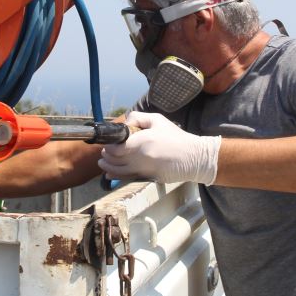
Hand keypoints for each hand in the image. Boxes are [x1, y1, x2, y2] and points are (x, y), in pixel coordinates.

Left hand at [99, 112, 220, 184]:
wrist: (192, 157)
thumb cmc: (175, 137)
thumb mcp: (158, 120)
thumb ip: (138, 118)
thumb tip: (125, 122)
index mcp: (140, 143)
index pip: (115, 148)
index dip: (108, 145)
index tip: (109, 142)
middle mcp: (138, 158)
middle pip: (114, 160)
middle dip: (106, 155)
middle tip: (104, 151)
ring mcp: (142, 170)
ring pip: (118, 171)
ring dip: (107, 166)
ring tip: (102, 162)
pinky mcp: (147, 178)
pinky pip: (126, 178)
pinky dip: (115, 176)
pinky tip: (109, 173)